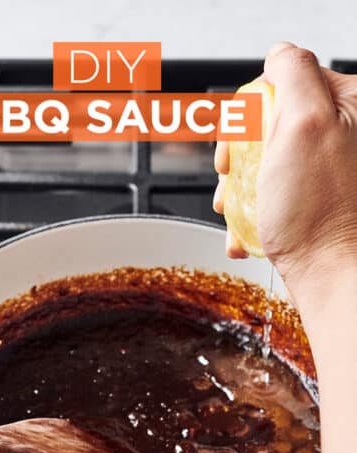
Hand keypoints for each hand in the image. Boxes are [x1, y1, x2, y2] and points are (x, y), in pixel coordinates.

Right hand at [214, 42, 356, 311]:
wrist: (331, 277)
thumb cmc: (317, 212)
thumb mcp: (303, 124)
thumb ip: (293, 74)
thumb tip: (280, 52)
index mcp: (350, 105)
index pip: (286, 82)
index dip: (249, 112)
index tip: (233, 148)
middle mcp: (346, 135)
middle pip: (273, 124)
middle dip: (240, 155)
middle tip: (228, 179)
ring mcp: (332, 172)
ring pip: (269, 162)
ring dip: (240, 188)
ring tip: (230, 212)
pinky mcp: (320, 203)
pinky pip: (277, 194)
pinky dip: (254, 213)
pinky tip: (244, 233)